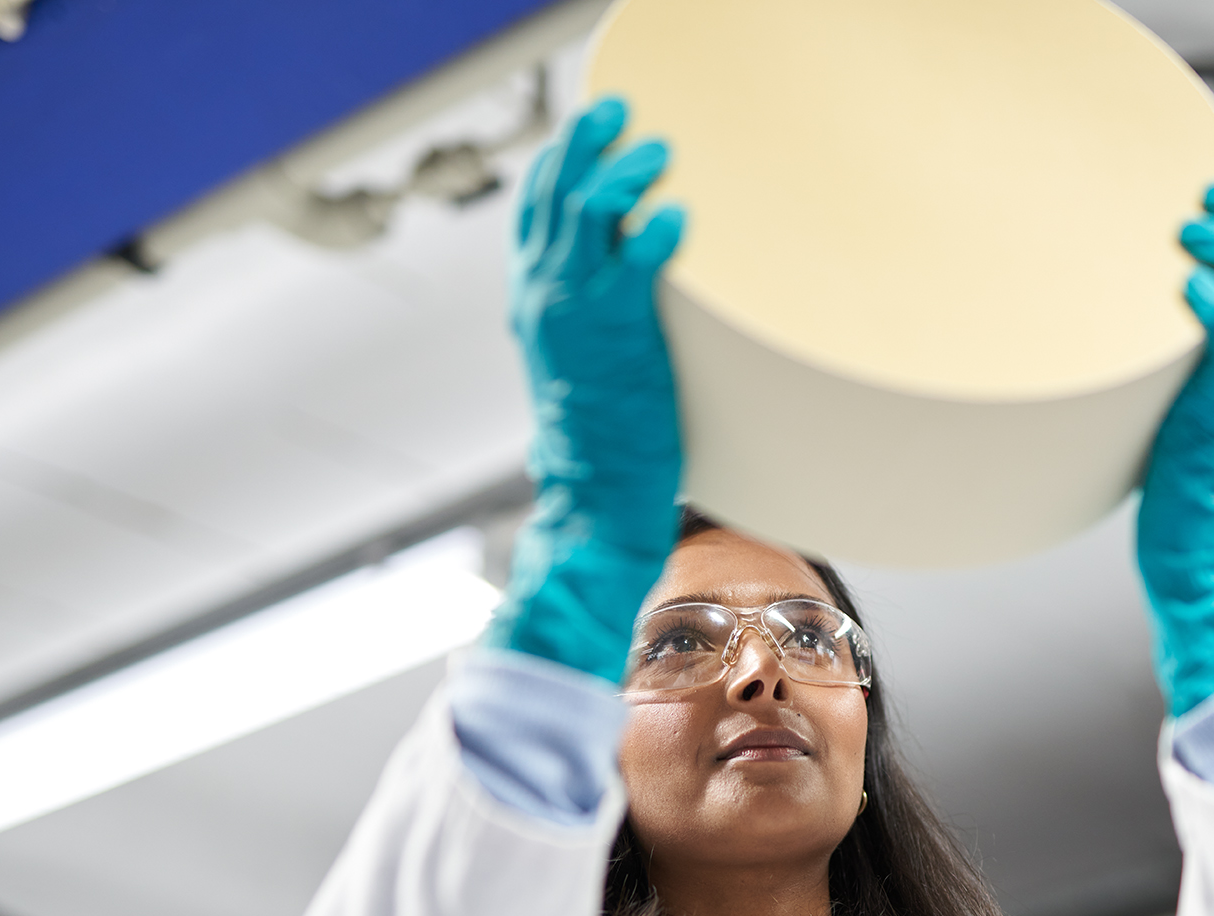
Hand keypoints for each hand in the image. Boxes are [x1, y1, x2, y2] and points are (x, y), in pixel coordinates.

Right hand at [487, 97, 687, 682]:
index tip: (584, 134)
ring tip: (660, 149)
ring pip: (590, 210)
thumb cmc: (600, 460)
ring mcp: (575, 316)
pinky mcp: (619, 336)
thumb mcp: (582, 389)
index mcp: (531, 311)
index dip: (554, 168)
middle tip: (618, 111)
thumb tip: (614, 335)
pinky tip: (682, 212)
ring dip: (624, 170)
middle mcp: (543, 303)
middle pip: (554, 196)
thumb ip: (590, 351)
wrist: (593, 507)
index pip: (533, 219)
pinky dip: (658, 229)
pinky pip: (637, 259)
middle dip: (583, 142)